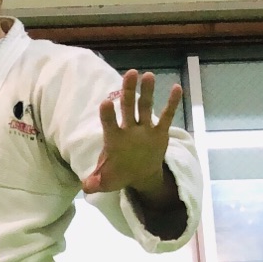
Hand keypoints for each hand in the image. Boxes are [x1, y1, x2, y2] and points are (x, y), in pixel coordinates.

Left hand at [82, 69, 183, 205]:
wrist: (140, 175)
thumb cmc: (119, 174)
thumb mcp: (106, 182)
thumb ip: (95, 183)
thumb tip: (86, 188)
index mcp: (114, 139)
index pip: (109, 124)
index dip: (107, 115)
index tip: (106, 102)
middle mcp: (129, 129)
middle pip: (128, 107)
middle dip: (128, 91)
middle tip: (130, 73)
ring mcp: (144, 129)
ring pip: (145, 107)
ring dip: (147, 92)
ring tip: (148, 75)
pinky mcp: (159, 132)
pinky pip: (167, 116)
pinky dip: (172, 103)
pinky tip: (176, 88)